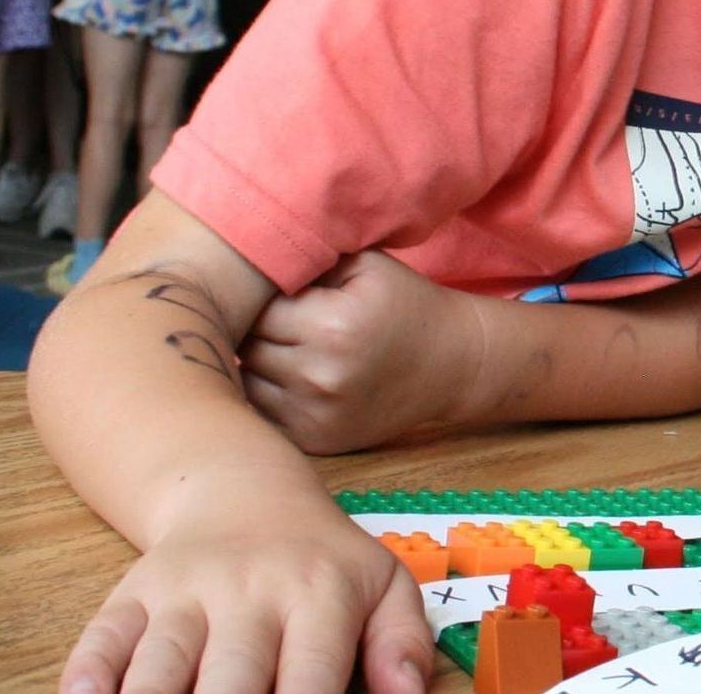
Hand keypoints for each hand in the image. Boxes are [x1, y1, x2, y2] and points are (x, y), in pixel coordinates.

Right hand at [60, 486, 432, 693]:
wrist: (246, 492)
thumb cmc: (322, 562)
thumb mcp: (382, 585)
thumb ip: (402, 643)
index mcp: (319, 595)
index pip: (310, 678)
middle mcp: (249, 592)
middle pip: (228, 682)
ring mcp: (185, 592)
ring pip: (158, 667)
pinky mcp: (131, 594)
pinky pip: (101, 640)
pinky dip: (87, 677)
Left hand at [242, 251, 489, 453]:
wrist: (452, 363)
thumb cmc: (404, 305)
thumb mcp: (367, 265)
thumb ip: (311, 260)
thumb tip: (251, 269)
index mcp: (332, 326)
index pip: (258, 311)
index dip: (264, 300)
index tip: (283, 296)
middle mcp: (320, 375)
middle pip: (249, 348)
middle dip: (257, 332)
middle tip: (281, 322)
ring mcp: (317, 414)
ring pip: (249, 384)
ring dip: (259, 366)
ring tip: (287, 348)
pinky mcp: (317, 440)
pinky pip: (264, 415)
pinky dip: (270, 397)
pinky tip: (294, 379)